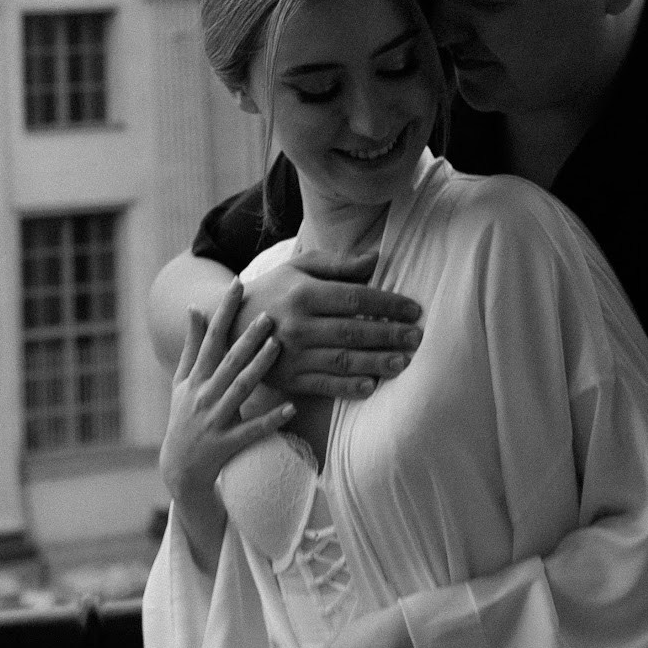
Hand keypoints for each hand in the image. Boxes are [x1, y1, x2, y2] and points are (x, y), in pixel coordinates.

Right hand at [159, 283, 293, 560]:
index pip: (210, 339)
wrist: (179, 469)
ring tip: (278, 346)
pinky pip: (252, 431)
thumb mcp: (181, 382)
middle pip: (228, 362)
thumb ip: (191, 346)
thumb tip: (195, 308)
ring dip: (258, 368)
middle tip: (269, 313)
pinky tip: (291, 407)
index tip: (237, 285)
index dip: (223, 312)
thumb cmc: (183, 417)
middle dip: (247, 337)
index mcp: (194, 379)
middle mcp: (203, 396)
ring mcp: (214, 421)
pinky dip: (271, 420)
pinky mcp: (227, 444)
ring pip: (240, 391)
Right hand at [238, 253, 422, 401]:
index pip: (355, 298)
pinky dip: (348, 388)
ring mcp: (293, 355)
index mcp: (304, 294)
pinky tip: (371, 387)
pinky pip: (323, 385)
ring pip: (342, 360)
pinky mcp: (289, 379)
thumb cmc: (274, 290)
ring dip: (375, 363)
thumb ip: (338, 264)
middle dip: (389, 335)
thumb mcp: (299, 268)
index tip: (414, 309)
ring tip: (403, 363)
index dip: (387, 303)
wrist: (229, 325)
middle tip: (418, 338)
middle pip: (353, 331)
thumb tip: (376, 259)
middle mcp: (300, 325)